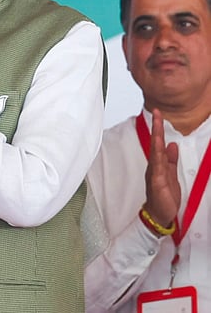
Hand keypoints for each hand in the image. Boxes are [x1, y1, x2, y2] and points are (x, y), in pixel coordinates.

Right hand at [144, 109, 180, 228]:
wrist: (159, 214)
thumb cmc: (164, 196)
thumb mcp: (171, 174)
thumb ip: (171, 160)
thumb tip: (172, 144)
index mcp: (158, 164)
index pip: (158, 142)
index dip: (159, 128)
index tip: (159, 114)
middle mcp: (154, 166)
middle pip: (155, 143)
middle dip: (156, 128)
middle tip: (157, 112)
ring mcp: (154, 173)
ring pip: (155, 152)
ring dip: (156, 138)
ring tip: (157, 125)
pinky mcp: (157, 181)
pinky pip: (157, 166)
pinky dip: (158, 155)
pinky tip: (160, 147)